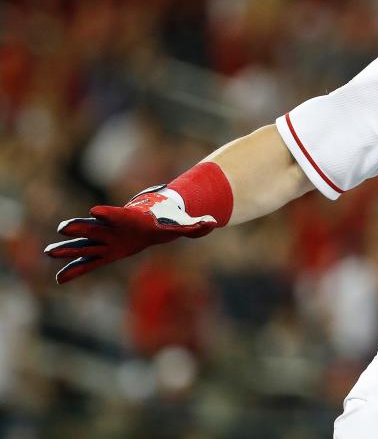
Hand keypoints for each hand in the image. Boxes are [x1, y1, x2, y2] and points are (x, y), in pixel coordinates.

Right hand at [44, 187, 218, 283]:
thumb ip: (196, 226)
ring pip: (85, 245)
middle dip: (79, 227)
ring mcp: (106, 241)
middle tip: (63, 228)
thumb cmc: (168, 222)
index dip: (108, 212)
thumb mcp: (183, 225)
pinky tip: (60, 279)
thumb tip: (214, 223)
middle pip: (94, 227)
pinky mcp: (105, 253)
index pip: (118, 214)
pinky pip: (88, 263)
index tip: (96, 210)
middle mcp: (113, 228)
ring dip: (68, 249)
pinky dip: (75, 270)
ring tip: (49, 252)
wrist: (155, 221)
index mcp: (131, 219)